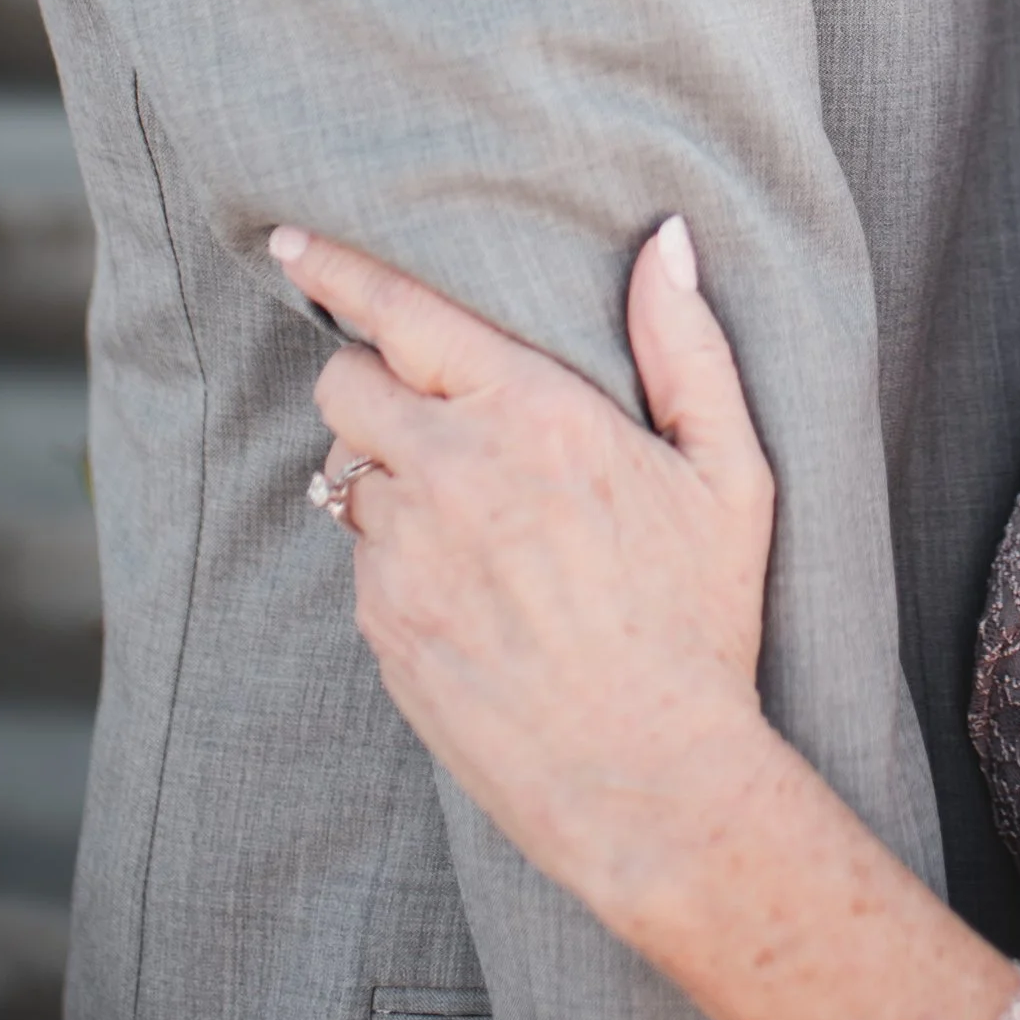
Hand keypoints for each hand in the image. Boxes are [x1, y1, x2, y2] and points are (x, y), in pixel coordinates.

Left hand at [272, 217, 778, 935]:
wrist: (649, 780)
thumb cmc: (699, 619)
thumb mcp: (728, 472)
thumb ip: (686, 345)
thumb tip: (665, 240)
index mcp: (531, 413)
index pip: (402, 315)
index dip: (337, 269)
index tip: (291, 240)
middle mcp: (450, 472)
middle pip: (345, 385)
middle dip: (372, 379)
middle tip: (430, 407)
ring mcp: (404, 555)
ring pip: (350, 477)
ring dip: (392, 475)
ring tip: (478, 520)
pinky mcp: (382, 626)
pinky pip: (365, 561)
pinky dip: (402, 556)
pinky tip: (477, 591)